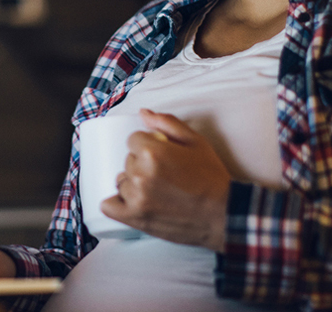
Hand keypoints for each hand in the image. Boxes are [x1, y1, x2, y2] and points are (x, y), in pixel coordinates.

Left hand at [100, 109, 230, 251]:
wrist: (223, 214)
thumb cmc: (211, 177)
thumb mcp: (196, 142)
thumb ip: (167, 123)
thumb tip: (143, 113)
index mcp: (153, 151)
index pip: (133, 140)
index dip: (147, 145)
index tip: (160, 155)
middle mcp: (141, 174)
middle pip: (127, 161)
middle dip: (141, 164)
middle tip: (162, 174)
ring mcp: (136, 198)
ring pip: (121, 182)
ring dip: (132, 184)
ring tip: (155, 190)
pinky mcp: (135, 218)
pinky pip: (109, 207)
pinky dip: (115, 204)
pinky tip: (130, 202)